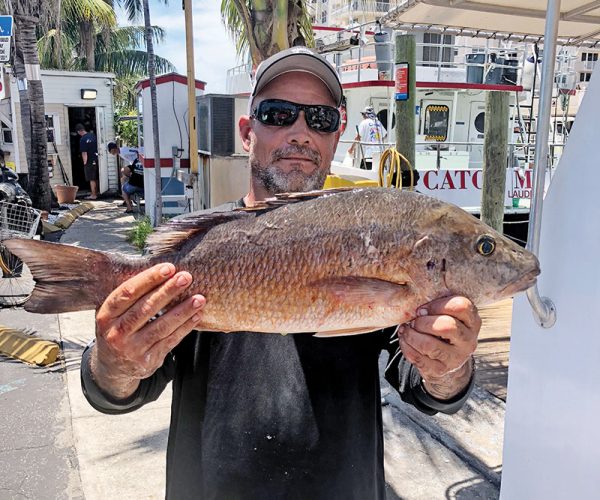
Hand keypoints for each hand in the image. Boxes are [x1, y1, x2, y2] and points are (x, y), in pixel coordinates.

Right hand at [91, 263, 204, 398]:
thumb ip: (130, 297)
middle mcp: (116, 333)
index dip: (149, 279)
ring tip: (199, 298)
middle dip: (168, 291)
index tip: (169, 268)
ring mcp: (131, 349)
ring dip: (183, 311)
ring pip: (161, 326)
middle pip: (145, 308)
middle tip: (186, 277)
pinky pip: (170, 341)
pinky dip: (185, 327)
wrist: (112, 369)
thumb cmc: (117, 330)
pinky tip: (197, 315)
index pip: (128, 293)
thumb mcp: (113, 315)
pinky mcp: (147, 361)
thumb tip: (161, 270)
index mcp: (105, 315)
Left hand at [398, 296, 480, 399]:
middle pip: (447, 326)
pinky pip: (418, 358)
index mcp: (473, 321)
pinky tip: (405, 339)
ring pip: (429, 345)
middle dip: (423, 322)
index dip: (437, 305)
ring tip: (407, 330)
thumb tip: (414, 300)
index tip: (422, 309)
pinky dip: (405, 345)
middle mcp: (468, 340)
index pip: (461, 306)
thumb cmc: (444, 328)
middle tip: (414, 322)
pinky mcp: (440, 370)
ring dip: (411, 335)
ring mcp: (456, 358)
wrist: (447, 360)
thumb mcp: (448, 314)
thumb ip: (439, 305)